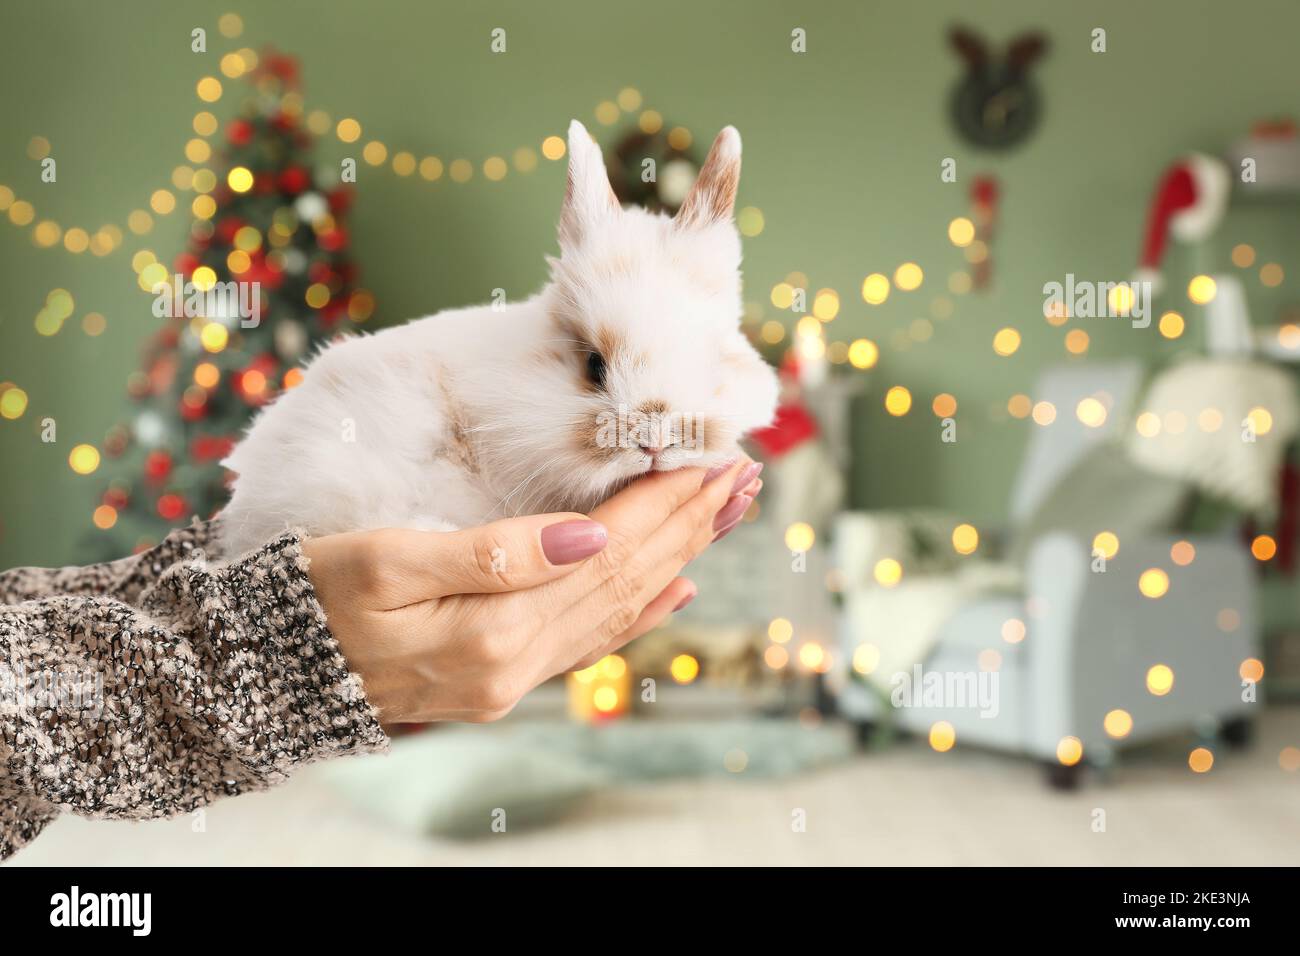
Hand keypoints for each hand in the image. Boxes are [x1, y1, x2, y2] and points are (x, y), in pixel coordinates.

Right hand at [301, 459, 761, 722]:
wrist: (259, 676)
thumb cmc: (305, 602)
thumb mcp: (385, 561)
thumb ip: (495, 554)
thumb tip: (594, 536)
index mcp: (493, 629)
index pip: (607, 552)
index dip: (663, 502)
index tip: (713, 456)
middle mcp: (514, 664)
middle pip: (627, 581)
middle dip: (689, 523)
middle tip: (742, 475)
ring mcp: (509, 680)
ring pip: (617, 610)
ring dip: (677, 558)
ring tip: (724, 515)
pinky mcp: (496, 680)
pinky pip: (587, 644)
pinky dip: (637, 611)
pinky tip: (674, 588)